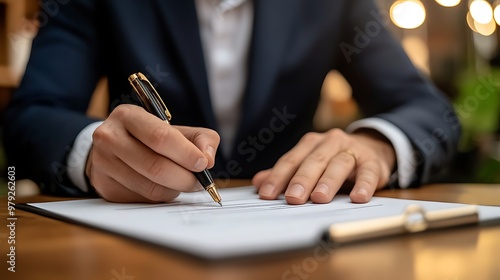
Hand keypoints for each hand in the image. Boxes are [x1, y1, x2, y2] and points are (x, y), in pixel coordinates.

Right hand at [86, 104, 219, 202]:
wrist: (114, 147)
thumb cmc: (150, 137)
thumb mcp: (176, 128)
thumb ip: (201, 138)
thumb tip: (208, 159)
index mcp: (128, 116)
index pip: (160, 137)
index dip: (186, 154)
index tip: (203, 164)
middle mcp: (109, 138)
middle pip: (156, 167)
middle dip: (185, 178)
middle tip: (199, 182)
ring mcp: (103, 164)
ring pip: (151, 188)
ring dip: (175, 190)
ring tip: (182, 183)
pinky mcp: (105, 187)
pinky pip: (142, 199)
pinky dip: (161, 197)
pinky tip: (164, 187)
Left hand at [252, 128, 395, 203]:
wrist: (372, 148)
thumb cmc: (333, 160)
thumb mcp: (309, 163)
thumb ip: (286, 173)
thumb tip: (258, 182)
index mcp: (311, 143)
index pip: (291, 160)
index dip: (278, 177)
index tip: (267, 194)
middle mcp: (330, 142)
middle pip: (314, 161)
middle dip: (302, 180)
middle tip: (292, 198)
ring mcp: (353, 150)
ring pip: (339, 164)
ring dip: (328, 181)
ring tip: (319, 198)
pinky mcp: (373, 162)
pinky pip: (368, 173)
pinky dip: (364, 185)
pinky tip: (358, 198)